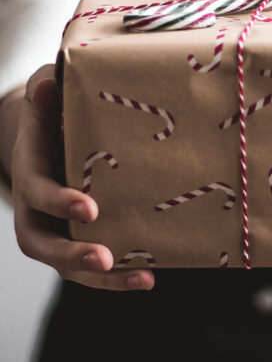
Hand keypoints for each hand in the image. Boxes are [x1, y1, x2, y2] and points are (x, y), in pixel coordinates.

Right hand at [11, 64, 154, 289]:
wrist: (51, 134)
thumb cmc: (54, 113)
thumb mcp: (49, 96)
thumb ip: (48, 92)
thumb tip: (48, 85)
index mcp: (30, 171)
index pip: (36, 192)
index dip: (59, 202)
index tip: (90, 208)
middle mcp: (36, 207)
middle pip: (41, 243)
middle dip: (71, 254)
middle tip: (105, 258)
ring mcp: (56, 226)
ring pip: (67, 263)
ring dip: (102, 278)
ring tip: (143, 279)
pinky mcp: (77, 235)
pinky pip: (91, 263)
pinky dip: (117, 275)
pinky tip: (148, 275)